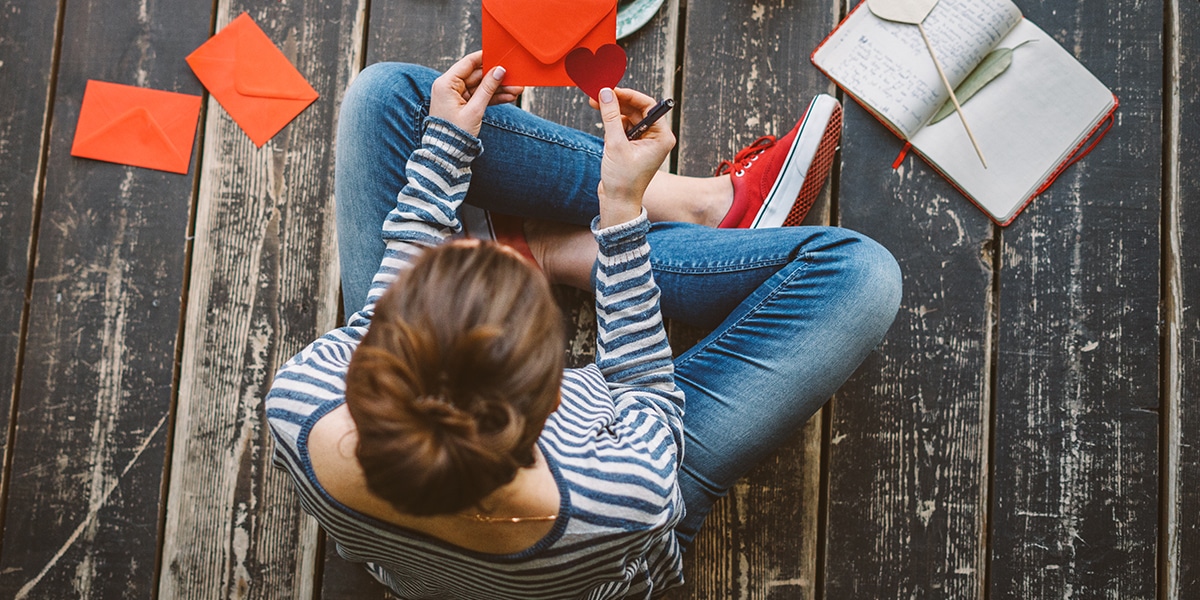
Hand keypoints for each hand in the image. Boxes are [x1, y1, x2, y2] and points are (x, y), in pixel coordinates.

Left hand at [428, 51, 523, 136]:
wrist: (446, 154)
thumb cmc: (454, 133)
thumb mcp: (474, 110)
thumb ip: (487, 88)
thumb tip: (499, 71)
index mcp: (446, 83)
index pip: (468, 63)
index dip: (485, 58)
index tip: (499, 54)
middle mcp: (449, 87)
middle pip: (477, 76)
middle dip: (497, 78)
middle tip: (515, 78)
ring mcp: (456, 96)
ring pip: (480, 87)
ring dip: (498, 89)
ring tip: (516, 90)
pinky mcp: (462, 105)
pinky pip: (479, 97)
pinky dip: (492, 98)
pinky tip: (508, 97)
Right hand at [593, 87, 675, 227]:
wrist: (617, 202)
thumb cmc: (623, 179)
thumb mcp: (615, 144)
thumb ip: (611, 116)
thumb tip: (606, 93)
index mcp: (661, 137)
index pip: (648, 106)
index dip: (629, 95)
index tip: (611, 89)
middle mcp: (656, 137)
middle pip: (638, 109)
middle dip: (618, 102)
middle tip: (598, 95)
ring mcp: (645, 142)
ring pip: (629, 117)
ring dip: (614, 111)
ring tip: (596, 105)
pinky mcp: (633, 146)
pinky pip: (624, 127)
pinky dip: (613, 123)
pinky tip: (603, 122)